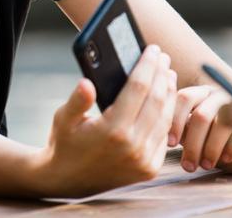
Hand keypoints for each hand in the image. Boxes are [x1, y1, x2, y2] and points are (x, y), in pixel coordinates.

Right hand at [39, 45, 176, 196]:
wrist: (68, 180)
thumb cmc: (64, 144)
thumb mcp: (63, 119)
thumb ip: (77, 100)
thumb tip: (86, 83)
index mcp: (112, 130)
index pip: (138, 89)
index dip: (147, 66)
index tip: (153, 50)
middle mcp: (133, 146)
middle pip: (156, 100)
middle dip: (161, 75)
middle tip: (163, 57)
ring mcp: (144, 159)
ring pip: (164, 117)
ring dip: (168, 93)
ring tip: (166, 74)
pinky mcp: (149, 168)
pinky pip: (164, 135)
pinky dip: (167, 114)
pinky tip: (164, 100)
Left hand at [169, 83, 231, 171]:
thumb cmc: (208, 126)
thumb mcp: (192, 123)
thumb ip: (182, 126)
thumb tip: (167, 139)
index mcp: (197, 92)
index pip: (183, 99)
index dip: (175, 122)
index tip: (169, 145)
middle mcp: (216, 93)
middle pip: (202, 116)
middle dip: (194, 144)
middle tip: (188, 166)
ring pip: (222, 124)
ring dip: (212, 147)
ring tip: (205, 166)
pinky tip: (225, 159)